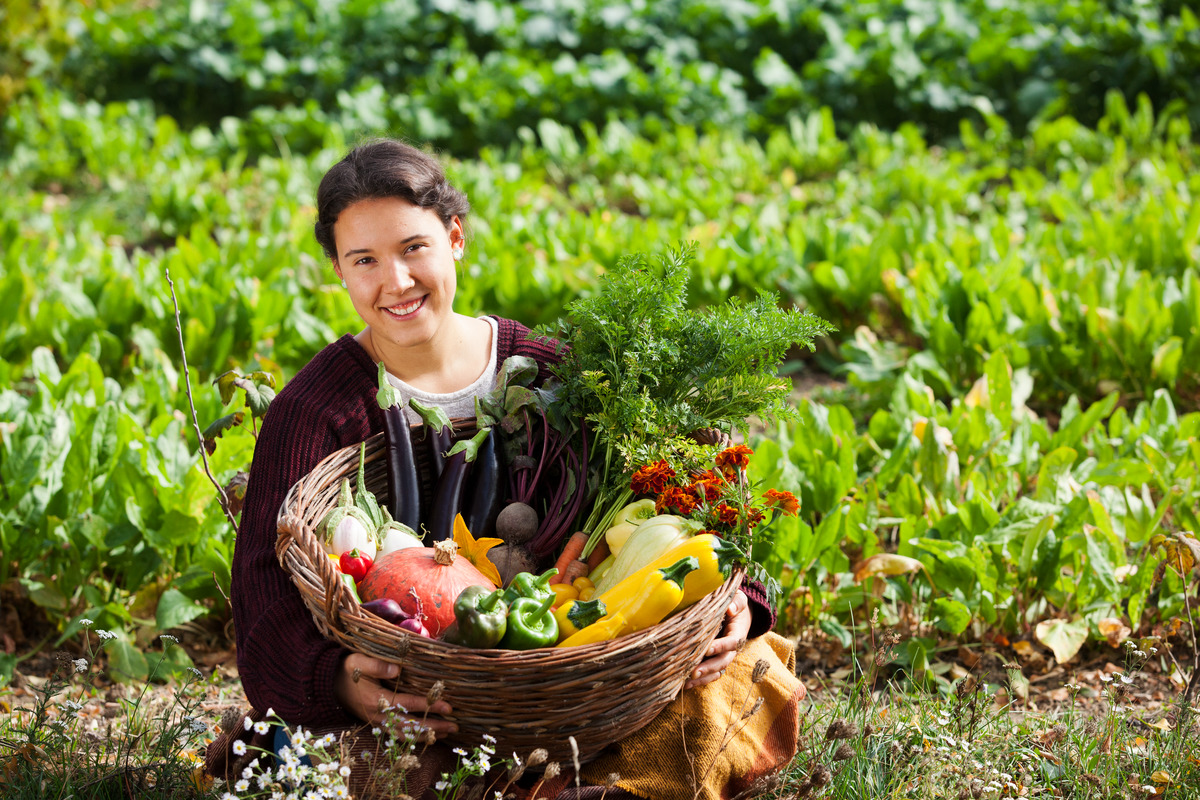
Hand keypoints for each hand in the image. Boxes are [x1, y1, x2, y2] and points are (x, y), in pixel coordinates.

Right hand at [334, 653, 457, 736]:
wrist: (328, 685)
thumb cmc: (347, 670)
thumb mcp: (358, 662)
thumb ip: (376, 665)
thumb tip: (396, 669)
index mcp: (376, 700)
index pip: (407, 705)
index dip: (428, 706)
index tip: (448, 706)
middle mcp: (378, 716)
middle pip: (410, 725)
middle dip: (433, 726)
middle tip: (454, 725)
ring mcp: (377, 723)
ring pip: (405, 735)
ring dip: (426, 735)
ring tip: (446, 734)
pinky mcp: (377, 725)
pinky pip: (397, 736)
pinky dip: (414, 738)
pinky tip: (427, 737)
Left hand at [684, 589, 749, 689]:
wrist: (737, 613)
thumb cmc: (735, 604)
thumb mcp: (739, 599)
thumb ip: (736, 603)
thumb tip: (730, 609)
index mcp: (738, 633)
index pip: (732, 642)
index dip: (721, 646)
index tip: (708, 649)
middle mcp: (731, 648)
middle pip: (723, 661)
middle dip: (709, 668)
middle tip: (694, 673)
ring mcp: (723, 656)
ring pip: (716, 671)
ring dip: (702, 678)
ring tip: (687, 683)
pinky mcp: (714, 660)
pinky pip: (709, 673)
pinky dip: (699, 680)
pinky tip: (685, 685)